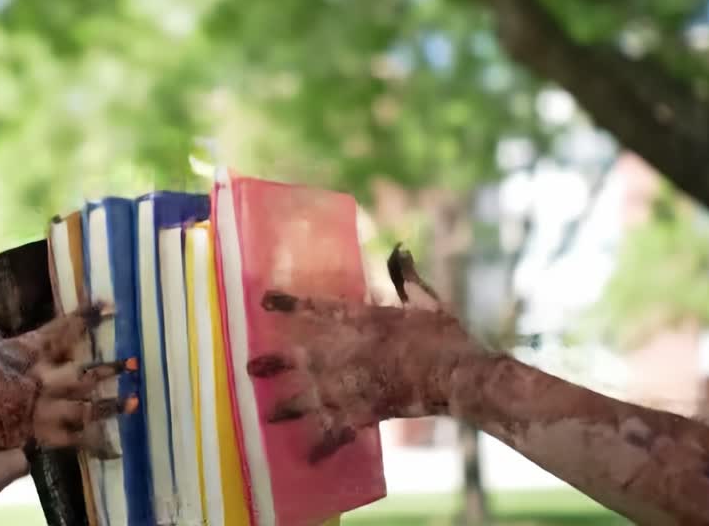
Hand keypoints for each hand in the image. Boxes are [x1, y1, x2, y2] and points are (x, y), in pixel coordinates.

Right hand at [0, 299, 136, 453]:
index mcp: (28, 352)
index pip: (65, 329)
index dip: (89, 316)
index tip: (109, 307)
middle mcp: (41, 381)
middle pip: (84, 373)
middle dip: (110, 368)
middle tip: (133, 362)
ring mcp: (42, 410)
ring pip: (85, 408)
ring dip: (111, 405)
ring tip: (134, 400)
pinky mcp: (39, 435)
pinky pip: (72, 440)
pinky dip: (94, 443)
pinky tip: (114, 446)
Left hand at [246, 245, 479, 462]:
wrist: (459, 376)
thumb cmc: (445, 336)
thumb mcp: (426, 301)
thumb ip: (407, 277)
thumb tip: (400, 248)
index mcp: (362, 321)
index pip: (316, 309)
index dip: (288, 304)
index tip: (264, 301)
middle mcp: (348, 353)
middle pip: (301, 359)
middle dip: (274, 363)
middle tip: (250, 367)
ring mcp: (352, 385)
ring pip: (309, 397)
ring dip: (287, 406)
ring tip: (266, 415)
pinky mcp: (365, 413)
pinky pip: (337, 431)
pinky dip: (321, 447)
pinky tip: (306, 459)